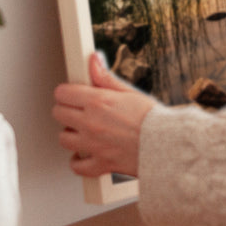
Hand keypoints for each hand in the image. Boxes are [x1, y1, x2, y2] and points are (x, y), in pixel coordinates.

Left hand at [52, 52, 156, 178]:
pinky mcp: (99, 164)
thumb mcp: (129, 92)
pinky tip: (85, 154)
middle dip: (66, 110)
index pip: (63, 93)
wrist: (168, 145)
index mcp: (98, 102)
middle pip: (58, 113)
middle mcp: (91, 123)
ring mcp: (93, 145)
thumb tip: (94, 60)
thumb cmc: (153, 119)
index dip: (67, 92)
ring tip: (83, 131)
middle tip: (78, 110)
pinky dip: (78, 161)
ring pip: (63, 139)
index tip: (72, 94)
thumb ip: (106, 77)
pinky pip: (77, 166)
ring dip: (71, 134)